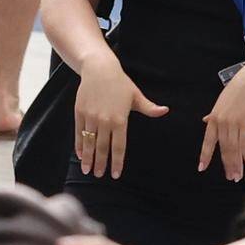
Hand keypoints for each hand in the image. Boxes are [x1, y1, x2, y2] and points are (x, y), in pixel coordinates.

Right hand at [72, 58, 166, 177]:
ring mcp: (90, 117)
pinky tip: (80, 154)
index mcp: (120, 120)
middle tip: (99, 176)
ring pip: (89, 142)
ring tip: (88, 170)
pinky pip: (79, 133)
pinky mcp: (80, 112)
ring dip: (88, 158)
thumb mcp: (136, 96)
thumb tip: (165, 111)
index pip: (118, 146)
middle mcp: (104, 121)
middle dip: (101, 164)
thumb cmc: (120, 83)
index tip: (115, 174)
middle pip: (102, 148)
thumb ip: (149, 108)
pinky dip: (79, 145)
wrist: (99, 69)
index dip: (117, 162)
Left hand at [202, 61, 244, 179]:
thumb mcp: (223, 101)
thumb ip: (215, 114)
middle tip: (230, 177)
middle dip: (227, 165)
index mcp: (215, 117)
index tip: (201, 168)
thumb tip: (205, 120)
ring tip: (238, 176)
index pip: (208, 140)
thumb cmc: (241, 89)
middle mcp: (222, 122)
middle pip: (224, 148)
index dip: (205, 155)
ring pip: (234, 149)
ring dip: (236, 165)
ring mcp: (234, 124)